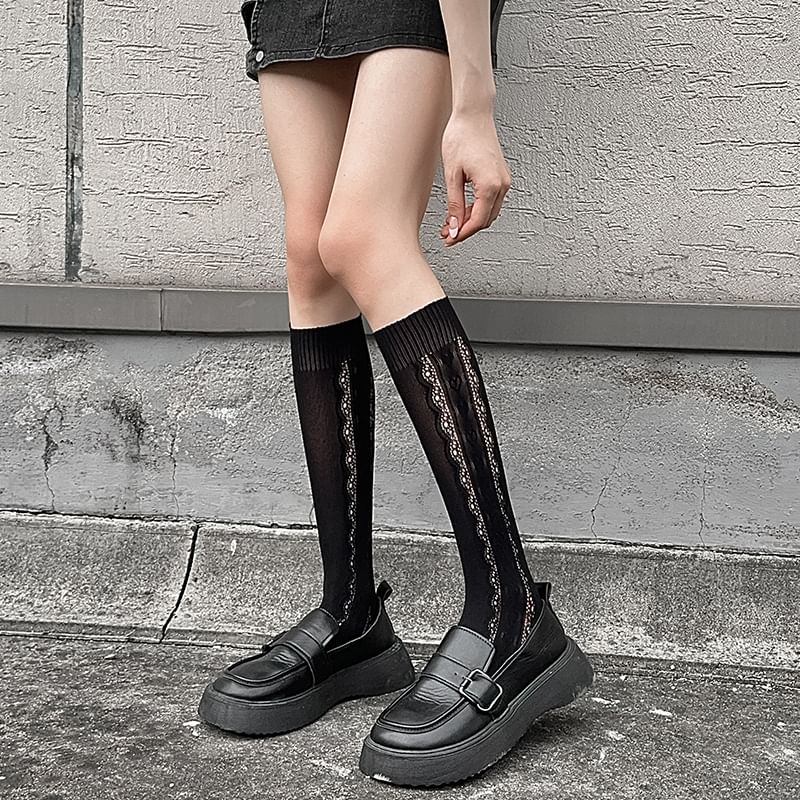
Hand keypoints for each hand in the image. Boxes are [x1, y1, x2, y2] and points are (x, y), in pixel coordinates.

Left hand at [439, 108, 511, 246]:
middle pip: (485, 220)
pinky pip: (491, 201)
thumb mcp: (452, 175)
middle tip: (446, 233)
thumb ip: (454, 204)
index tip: (449, 240)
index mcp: (490, 185)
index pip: (477, 222)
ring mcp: (503, 180)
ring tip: (451, 222)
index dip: (462, 234)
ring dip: (471, 221)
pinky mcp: (501, 176)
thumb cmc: (461, 137)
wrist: (473, 114)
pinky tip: (462, 210)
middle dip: (466, 230)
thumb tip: (454, 227)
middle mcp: (502, 185)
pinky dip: (477, 209)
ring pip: (489, 213)